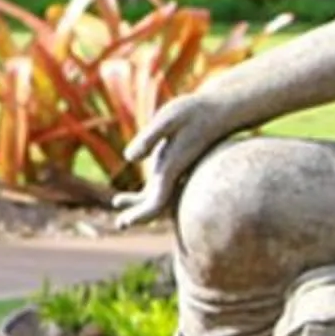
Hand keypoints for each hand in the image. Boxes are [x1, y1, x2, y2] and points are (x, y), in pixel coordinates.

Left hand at [114, 88, 233, 228]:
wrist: (219, 110)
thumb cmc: (194, 111)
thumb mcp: (169, 118)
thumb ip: (150, 137)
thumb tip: (129, 157)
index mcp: (172, 167)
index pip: (157, 201)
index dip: (141, 214)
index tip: (125, 222)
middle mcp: (175, 174)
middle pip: (157, 204)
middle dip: (138, 215)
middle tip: (121, 225)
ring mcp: (177, 171)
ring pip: (157, 197)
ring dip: (137, 204)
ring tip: (115, 204)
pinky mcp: (176, 165)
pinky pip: (159, 187)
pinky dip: (144, 196)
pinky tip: (127, 197)